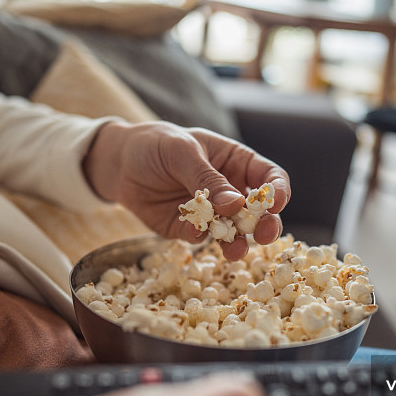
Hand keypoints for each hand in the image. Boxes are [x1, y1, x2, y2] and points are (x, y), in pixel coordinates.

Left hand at [83, 121, 290, 260]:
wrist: (118, 163)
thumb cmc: (155, 145)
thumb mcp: (182, 153)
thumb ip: (207, 179)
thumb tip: (235, 204)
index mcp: (237, 163)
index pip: (269, 178)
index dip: (277, 191)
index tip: (277, 202)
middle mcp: (230, 190)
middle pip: (259, 213)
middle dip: (266, 224)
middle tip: (264, 235)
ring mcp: (212, 213)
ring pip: (235, 232)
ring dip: (238, 242)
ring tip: (235, 250)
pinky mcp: (189, 229)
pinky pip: (202, 238)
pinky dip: (201, 237)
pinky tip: (192, 230)